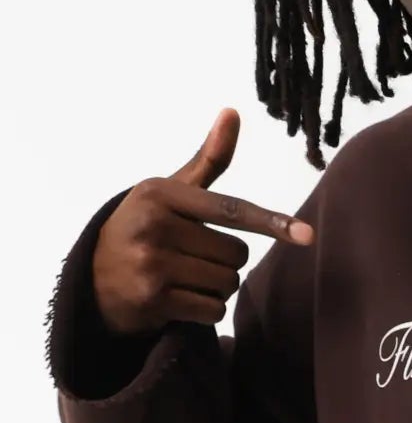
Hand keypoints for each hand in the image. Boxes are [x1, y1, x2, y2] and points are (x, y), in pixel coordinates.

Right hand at [91, 109, 313, 337]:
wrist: (94, 278)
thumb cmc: (144, 227)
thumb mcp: (170, 192)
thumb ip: (207, 160)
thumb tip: (233, 111)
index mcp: (160, 193)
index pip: (230, 210)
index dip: (271, 223)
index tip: (306, 234)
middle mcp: (154, 226)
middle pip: (237, 254)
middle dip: (225, 260)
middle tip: (191, 256)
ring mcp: (152, 265)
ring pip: (228, 283)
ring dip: (217, 287)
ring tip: (183, 277)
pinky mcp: (154, 300)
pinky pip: (214, 311)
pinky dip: (206, 310)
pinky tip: (178, 299)